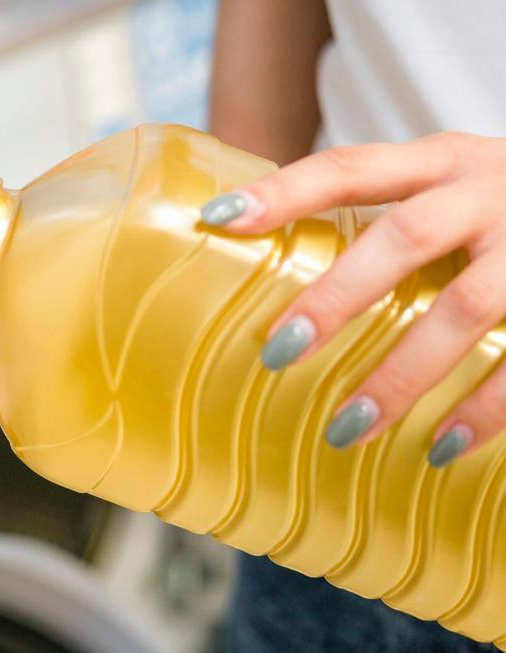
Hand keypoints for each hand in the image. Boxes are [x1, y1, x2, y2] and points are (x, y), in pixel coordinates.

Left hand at [200, 132, 505, 466]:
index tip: (219, 218)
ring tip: (347, 429)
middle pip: (407, 236)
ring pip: (468, 306)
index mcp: (446, 160)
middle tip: (278, 351)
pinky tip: (444, 447)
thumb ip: (389, 217)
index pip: (353, 167)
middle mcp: (492, 190)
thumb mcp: (456, 185)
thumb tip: (269, 261)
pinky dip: (489, 407)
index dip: (287, 190)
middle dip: (339, 295)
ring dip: (404, 373)